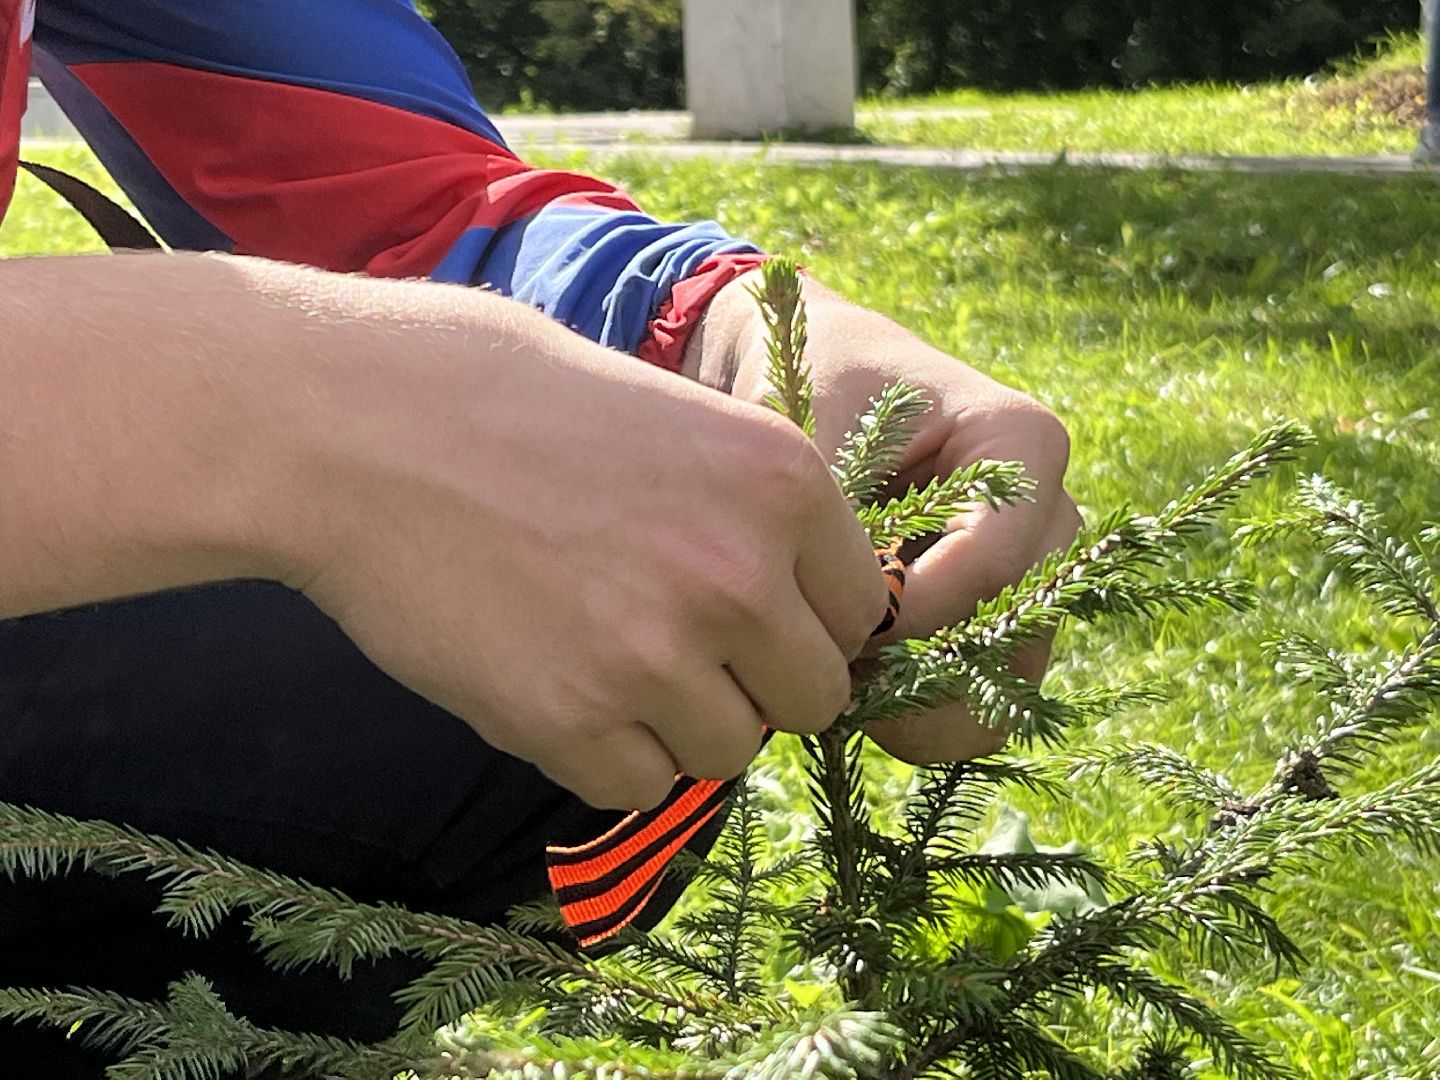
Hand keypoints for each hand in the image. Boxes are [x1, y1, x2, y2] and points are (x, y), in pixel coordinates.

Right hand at [271, 266, 890, 810]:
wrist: (352, 425)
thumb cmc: (506, 399)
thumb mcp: (672, 415)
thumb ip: (748, 513)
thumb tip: (787, 609)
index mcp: (782, 481)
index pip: (863, 610)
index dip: (808, 622)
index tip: (755, 619)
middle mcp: (739, 575)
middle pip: (816, 698)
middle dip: (758, 686)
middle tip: (679, 650)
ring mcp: (655, 655)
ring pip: (729, 753)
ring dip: (679, 725)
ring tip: (600, 657)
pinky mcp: (566, 720)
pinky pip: (636, 787)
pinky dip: (602, 754)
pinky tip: (548, 682)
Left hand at [685, 271, 1081, 763]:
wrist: (826, 382)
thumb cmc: (819, 382)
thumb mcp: (816, 415)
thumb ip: (835, 503)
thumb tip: (848, 616)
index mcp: (1024, 444)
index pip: (992, 564)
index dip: (911, 615)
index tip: (834, 631)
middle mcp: (1050, 518)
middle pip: (1014, 638)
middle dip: (918, 676)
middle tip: (829, 677)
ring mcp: (1033, 579)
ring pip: (1005, 689)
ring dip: (918, 710)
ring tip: (835, 687)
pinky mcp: (998, 626)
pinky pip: (978, 706)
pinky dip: (915, 717)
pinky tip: (849, 694)